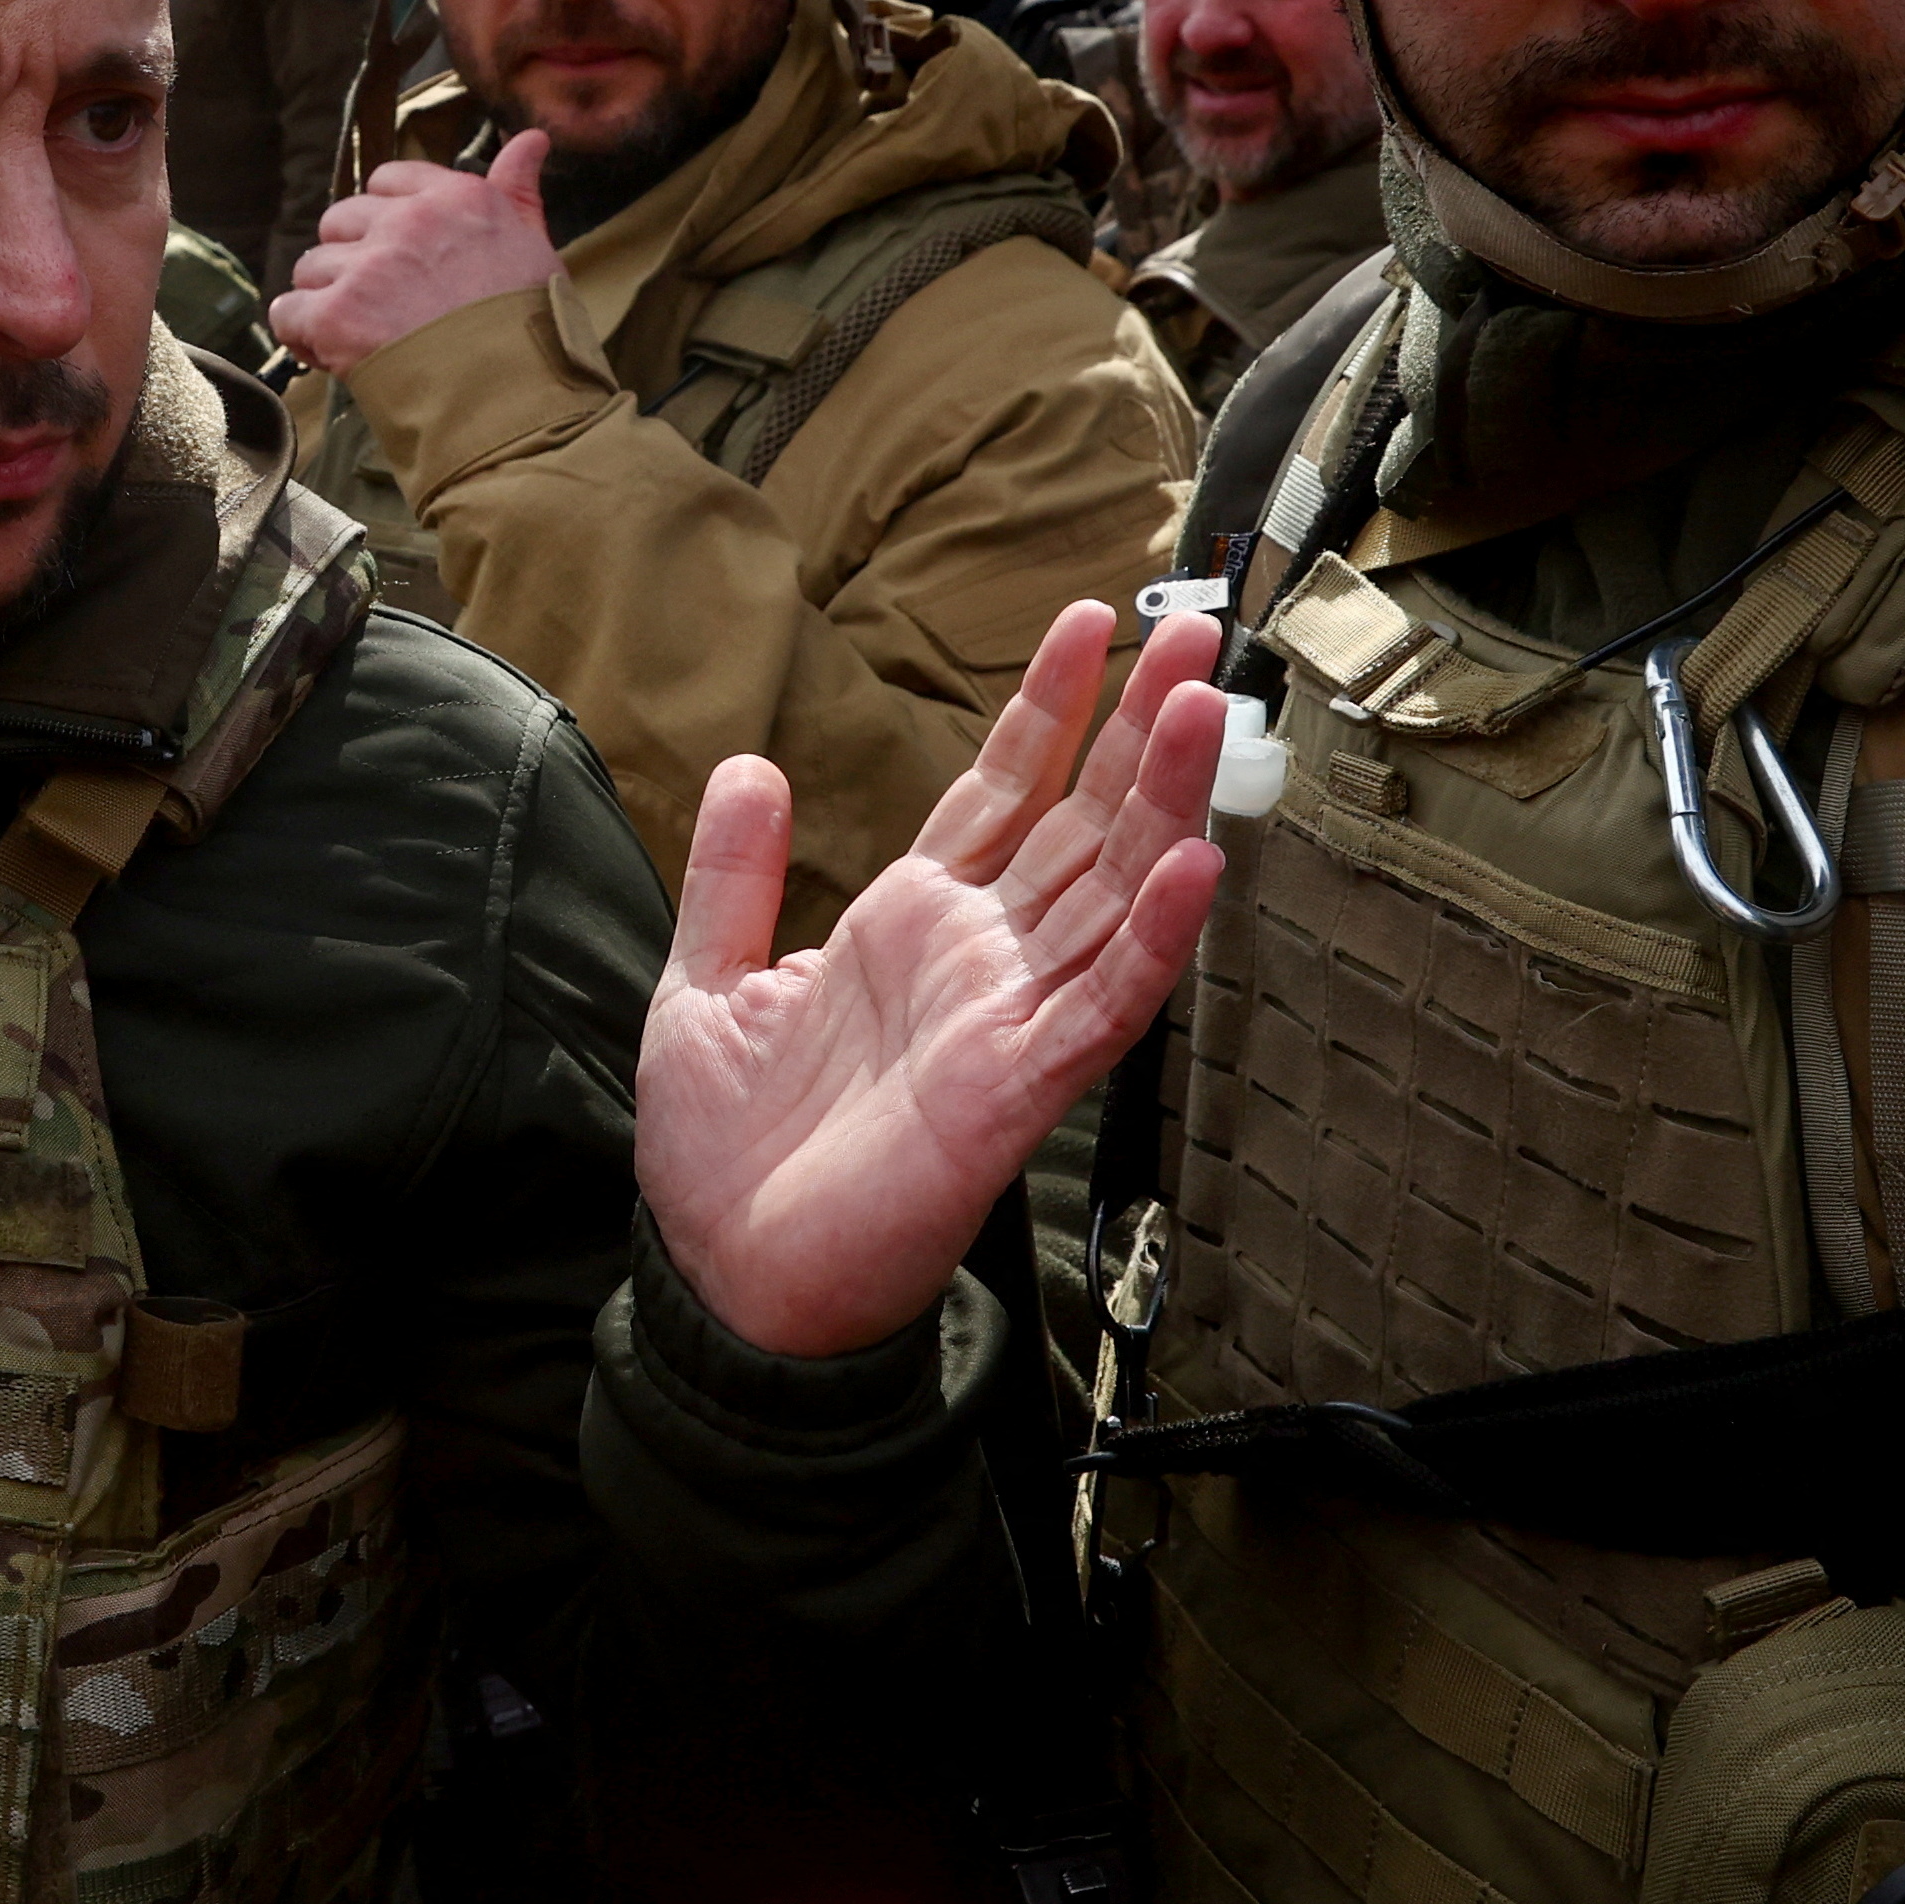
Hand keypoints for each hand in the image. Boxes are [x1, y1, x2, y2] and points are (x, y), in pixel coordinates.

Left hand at [267, 128, 564, 370]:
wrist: (515, 400)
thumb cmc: (529, 330)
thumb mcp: (534, 247)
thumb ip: (517, 189)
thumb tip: (532, 137)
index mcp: (456, 198)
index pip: (387, 181)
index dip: (384, 223)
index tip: (400, 262)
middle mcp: (409, 221)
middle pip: (340, 221)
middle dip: (350, 261)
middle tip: (381, 306)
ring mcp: (369, 266)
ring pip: (311, 268)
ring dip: (328, 302)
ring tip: (364, 338)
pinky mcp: (337, 314)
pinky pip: (288, 312)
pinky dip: (302, 337)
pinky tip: (334, 355)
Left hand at [638, 606, 1231, 1358]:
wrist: (727, 1283)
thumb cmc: (725, 1160)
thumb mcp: (704, 987)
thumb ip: (733, 878)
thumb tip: (749, 763)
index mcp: (909, 927)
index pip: (999, 793)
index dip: (1044, 707)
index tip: (1087, 620)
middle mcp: (977, 963)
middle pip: (1079, 824)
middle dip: (1136, 729)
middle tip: (1194, 634)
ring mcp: (1007, 1022)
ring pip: (1110, 895)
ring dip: (1161, 804)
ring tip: (1200, 708)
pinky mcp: (1017, 1090)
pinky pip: (1102, 1005)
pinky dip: (1154, 939)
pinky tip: (1195, 866)